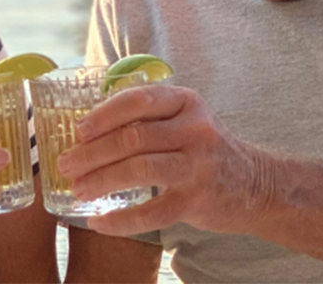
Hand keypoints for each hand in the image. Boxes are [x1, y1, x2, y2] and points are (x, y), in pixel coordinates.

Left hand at [56, 85, 270, 236]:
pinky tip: (98, 222)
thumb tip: (88, 128)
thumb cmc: (204, 149)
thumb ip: (148, 117)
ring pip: (139, 169)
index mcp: (186, 102)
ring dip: (101, 180)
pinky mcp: (197, 201)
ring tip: (77, 189)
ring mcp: (198, 166)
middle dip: (93, 152)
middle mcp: (195, 129)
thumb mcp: (185, 119)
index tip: (78, 130)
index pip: (138, 100)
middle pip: (133, 137)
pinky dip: (121, 220)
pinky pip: (151, 212)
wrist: (257, 186)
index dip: (103, 115)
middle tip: (66, 164)